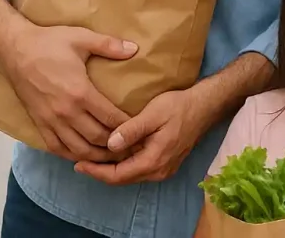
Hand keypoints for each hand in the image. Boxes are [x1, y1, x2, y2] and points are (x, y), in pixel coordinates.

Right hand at [3, 23, 136, 162]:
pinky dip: (72, 155)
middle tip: (132, 146)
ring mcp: (50, 120)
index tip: (141, 129)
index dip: (128, 127)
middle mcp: (65, 112)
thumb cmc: (49, 43)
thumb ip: (109, 45)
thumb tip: (135, 49)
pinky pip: (56, 147)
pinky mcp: (39, 123)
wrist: (14, 50)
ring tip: (113, 155)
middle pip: (97, 138)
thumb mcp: (82, 38)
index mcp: (80, 92)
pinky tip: (84, 155)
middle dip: (116, 145)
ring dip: (96, 155)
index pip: (110, 118)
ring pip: (77, 149)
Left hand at [74, 90, 206, 184]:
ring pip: (130, 175)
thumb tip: (109, 144)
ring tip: (93, 157)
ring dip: (111, 168)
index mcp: (153, 161)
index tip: (77, 163)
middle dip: (100, 171)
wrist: (206, 106)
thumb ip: (132, 130)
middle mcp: (159, 171)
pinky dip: (124, 165)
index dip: (95, 171)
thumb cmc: (180, 107)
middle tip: (80, 160)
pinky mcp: (167, 163)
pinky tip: (115, 153)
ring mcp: (164, 169)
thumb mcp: (154, 113)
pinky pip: (139, 169)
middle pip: (122, 179)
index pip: (117, 175)